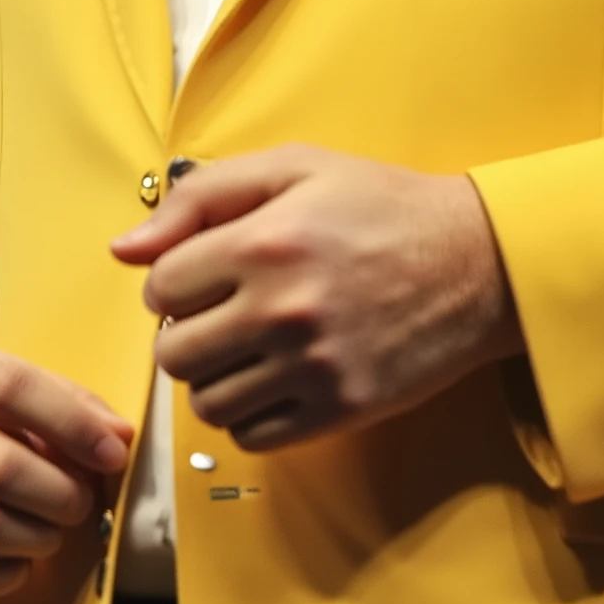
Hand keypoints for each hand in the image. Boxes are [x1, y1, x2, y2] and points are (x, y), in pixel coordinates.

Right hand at [0, 345, 131, 602]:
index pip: (11, 388)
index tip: (113, 455)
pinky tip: (18, 561)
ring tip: (52, 531)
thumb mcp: (8, 394)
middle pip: (0, 467)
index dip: (72, 424)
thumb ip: (68, 404)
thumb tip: (119, 438)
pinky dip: (4, 575)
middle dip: (60, 494)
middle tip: (80, 504)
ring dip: (37, 538)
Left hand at [110, 146, 522, 451]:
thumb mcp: (296, 168)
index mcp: (264, 241)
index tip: (206, 274)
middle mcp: (282, 309)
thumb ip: (203, 195)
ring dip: (216, 376)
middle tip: (225, 313)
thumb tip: (125, 249)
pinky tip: (277, 377)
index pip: (160, 286)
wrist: (478, 262)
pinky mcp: (340, 408)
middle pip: (174, 353)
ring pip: (206, 402)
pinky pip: (252, 435)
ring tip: (252, 346)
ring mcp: (312, 366)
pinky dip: (251, 413)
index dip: (175, 279)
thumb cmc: (382, 206)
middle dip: (187, 332)